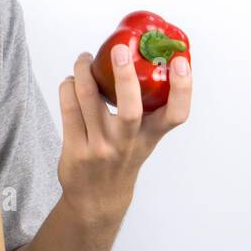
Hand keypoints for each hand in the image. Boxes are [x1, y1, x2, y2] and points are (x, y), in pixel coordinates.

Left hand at [57, 44, 192, 226]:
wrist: (97, 199)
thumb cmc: (123, 159)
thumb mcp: (143, 139)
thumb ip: (146, 108)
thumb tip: (139, 58)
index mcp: (149, 136)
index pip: (176, 115)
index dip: (183, 88)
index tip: (180, 62)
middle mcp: (126, 143)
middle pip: (130, 108)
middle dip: (125, 75)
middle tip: (120, 50)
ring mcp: (100, 147)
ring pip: (88, 99)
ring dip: (83, 71)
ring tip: (84, 60)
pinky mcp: (75, 149)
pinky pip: (68, 107)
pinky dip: (68, 87)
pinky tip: (71, 82)